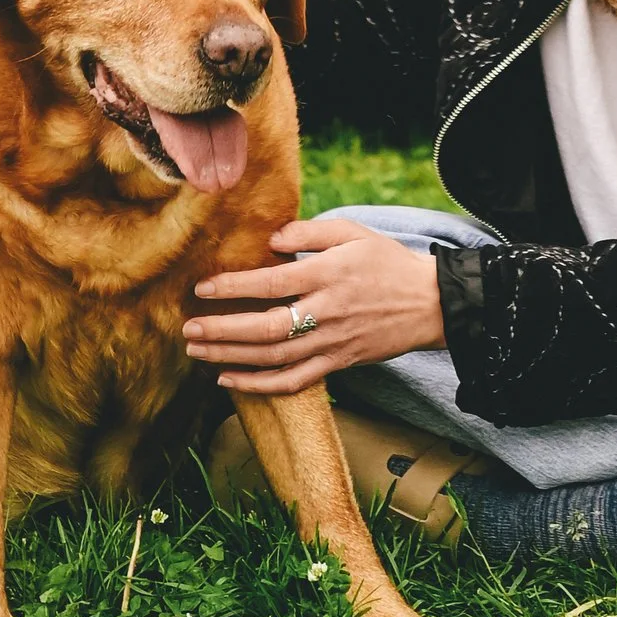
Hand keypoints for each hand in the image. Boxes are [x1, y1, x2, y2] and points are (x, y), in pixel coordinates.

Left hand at [182, 216, 447, 395]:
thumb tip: (270, 240)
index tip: (203, 288)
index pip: (272, 283)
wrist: (428, 303)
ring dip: (231, 356)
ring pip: (274, 358)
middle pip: (267, 328)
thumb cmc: (385, 261)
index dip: (235, 287)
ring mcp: (331, 343)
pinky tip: (230, 379)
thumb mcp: (352, 231)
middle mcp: (326, 311)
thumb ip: (309, 232)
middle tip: (188, 329)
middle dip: (223, 330)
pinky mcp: (337, 364)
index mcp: (328, 274)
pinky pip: (293, 381)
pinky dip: (259, 385)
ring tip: (197, 351)